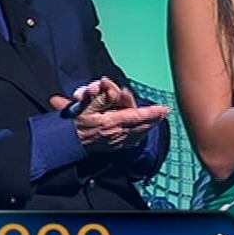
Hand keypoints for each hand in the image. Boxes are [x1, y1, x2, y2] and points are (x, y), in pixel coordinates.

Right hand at [50, 77, 169, 150]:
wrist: (69, 142)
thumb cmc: (76, 123)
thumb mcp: (86, 106)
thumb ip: (101, 97)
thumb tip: (110, 87)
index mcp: (112, 122)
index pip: (137, 116)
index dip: (151, 112)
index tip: (164, 109)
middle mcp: (117, 133)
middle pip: (142, 126)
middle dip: (154, 119)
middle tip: (165, 112)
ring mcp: (117, 142)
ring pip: (139, 134)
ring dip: (149, 126)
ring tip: (158, 119)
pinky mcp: (114, 147)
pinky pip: (132, 142)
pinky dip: (140, 135)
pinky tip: (144, 132)